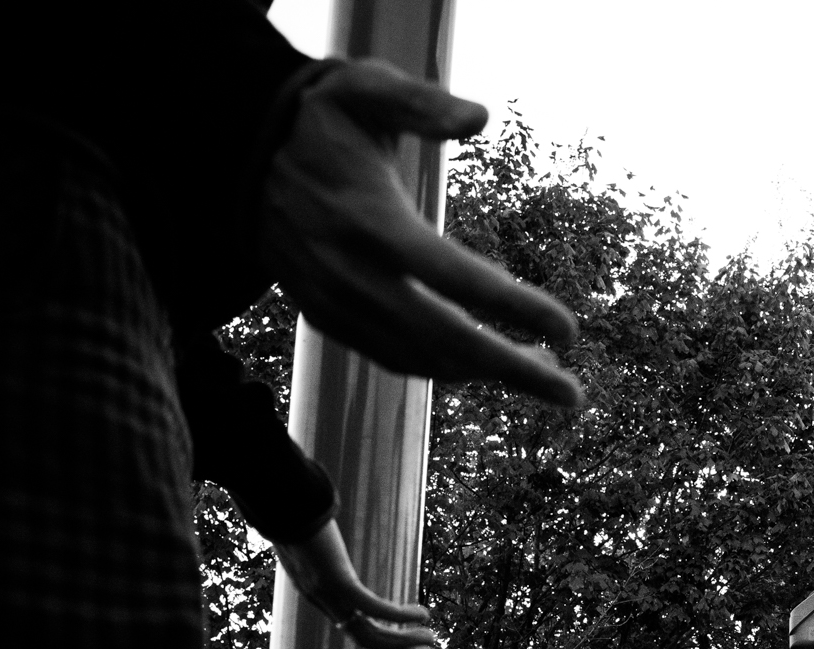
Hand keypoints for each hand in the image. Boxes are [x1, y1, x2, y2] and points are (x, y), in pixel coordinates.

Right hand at [260, 60, 582, 406]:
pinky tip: (488, 362)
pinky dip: (445, 369)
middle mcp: (350, 273)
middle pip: (445, 341)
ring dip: (486, 373)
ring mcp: (334, 303)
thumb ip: (420, 102)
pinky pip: (394, 359)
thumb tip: (481, 117)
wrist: (240, 158)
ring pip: (421, 361)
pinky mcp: (326, 319)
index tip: (570, 330)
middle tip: (573, 394)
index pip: (455, 278)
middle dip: (514, 372)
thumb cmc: (323, 120)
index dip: (514, 308)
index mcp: (369, 220)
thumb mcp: (364, 88)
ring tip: (545, 372)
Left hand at [276, 520, 438, 648]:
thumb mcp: (305, 537)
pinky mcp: (338, 581)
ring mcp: (329, 594)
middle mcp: (323, 601)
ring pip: (371, 633)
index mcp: (317, 594)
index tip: (411, 645)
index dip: (385, 641)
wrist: (277, 505)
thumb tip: (323, 532)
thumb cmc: (292, 514)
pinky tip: (424, 615)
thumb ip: (316, 543)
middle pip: (367, 640)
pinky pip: (373, 608)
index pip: (355, 628)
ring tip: (433, 641)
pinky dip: (400, 616)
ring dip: (404, 642)